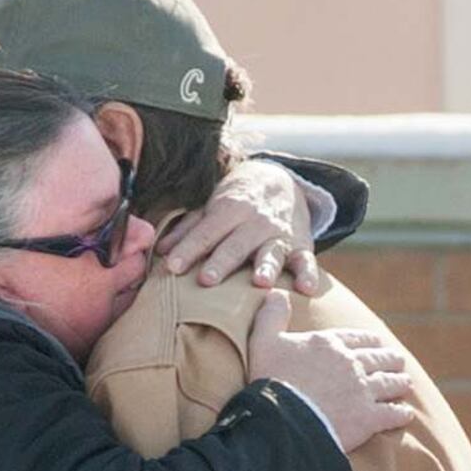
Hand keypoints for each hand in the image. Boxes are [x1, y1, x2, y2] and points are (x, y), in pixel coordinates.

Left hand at [160, 161, 320, 291]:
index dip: (189, 250)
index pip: (205, 233)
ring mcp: (278, 235)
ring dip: (266, 266)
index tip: (171, 267)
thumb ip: (189, 230)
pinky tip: (306, 289)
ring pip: (271, 252)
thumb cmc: (238, 204)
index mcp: (228, 211)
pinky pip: (306, 261)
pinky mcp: (300, 246)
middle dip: (222, 261)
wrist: (281, 181)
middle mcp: (254, 223)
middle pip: (235, 245)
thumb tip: (162, 250)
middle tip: (207, 280)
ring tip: (259, 282)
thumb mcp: (213, 209)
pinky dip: (308, 274)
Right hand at [245, 294, 419, 454]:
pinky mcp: (368, 418)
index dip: (369, 340)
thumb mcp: (264, 341)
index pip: (357, 338)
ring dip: (399, 382)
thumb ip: (272, 316)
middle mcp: (352, 363)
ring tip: (405, 383)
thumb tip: (275, 292)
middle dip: (390, 359)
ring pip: (390, 383)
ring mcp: (363, 390)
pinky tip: (405, 413)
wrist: (282, 420)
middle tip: (398, 361)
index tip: (376, 342)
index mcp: (331, 344)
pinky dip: (400, 413)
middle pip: (379, 358)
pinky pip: (392, 413)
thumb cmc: (271, 380)